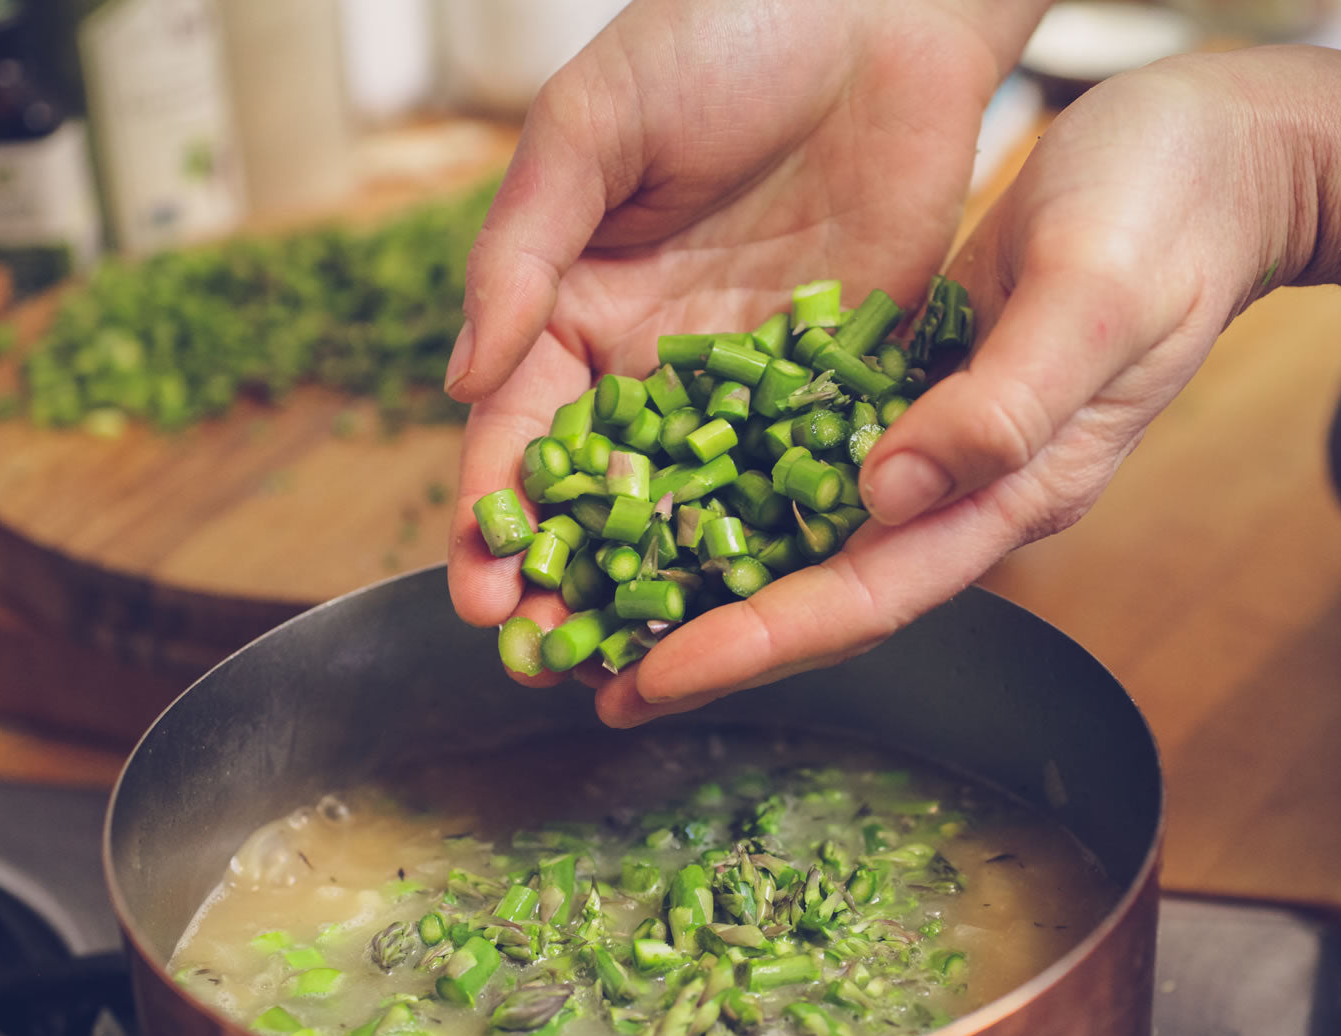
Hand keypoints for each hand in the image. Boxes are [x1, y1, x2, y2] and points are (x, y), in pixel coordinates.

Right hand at [446, 0, 1036, 694]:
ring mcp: (747, 374)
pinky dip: (775, 541)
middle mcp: (655, 354)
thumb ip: (524, 249)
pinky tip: (760, 611)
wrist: (881, 3)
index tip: (481, 596)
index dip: (494, 512)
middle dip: (570, 576)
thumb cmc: (721, 32)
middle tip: (548, 662)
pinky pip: (800, 471)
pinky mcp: (837, 375)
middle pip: (602, 491)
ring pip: (695, 503)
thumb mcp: (593, 124)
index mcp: (577, 298)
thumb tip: (459, 381)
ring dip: (664, 586)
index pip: (521, 427)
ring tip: (640, 665)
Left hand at [594, 52, 1310, 723]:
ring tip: (611, 611)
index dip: (761, 642)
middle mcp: (967, 488)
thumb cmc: (1167, 216)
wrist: (1214, 161)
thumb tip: (895, 490)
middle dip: (716, 642)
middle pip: (825, 593)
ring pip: (809, 536)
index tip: (658, 676)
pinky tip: (670, 495)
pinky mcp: (915, 387)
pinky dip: (740, 489)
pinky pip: (813, 457)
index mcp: (1014, 490)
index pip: (869, 594)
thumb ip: (1004, 403)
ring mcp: (940, 442)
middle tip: (601, 682)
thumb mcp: (1094, 297)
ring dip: (714, 579)